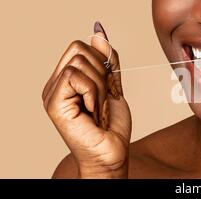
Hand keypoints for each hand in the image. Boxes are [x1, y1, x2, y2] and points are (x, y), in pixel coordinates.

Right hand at [42, 22, 130, 177]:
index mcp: (68, 80)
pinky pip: (76, 77)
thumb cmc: (111, 127)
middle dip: (102, 73)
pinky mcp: (53, 103)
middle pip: (79, 49)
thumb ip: (107, 62)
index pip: (81, 47)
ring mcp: (52, 93)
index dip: (102, 62)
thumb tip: (98, 34)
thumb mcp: (114, 86)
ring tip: (98, 108)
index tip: (110, 87)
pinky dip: (93, 93)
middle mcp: (56, 84)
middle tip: (103, 99)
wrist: (112, 154)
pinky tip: (93, 111)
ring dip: (100, 87)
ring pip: (79, 62)